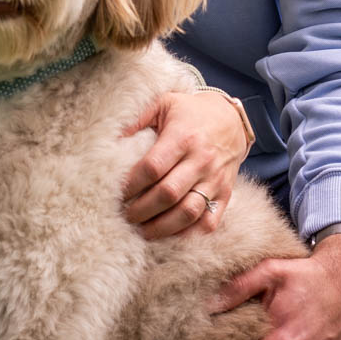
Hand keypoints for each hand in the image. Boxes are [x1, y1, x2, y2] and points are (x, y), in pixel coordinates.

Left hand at [120, 89, 248, 238]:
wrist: (232, 120)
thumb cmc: (190, 113)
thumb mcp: (164, 103)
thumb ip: (137, 118)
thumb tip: (108, 139)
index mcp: (183, 137)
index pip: (153, 167)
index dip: (131, 184)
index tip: (116, 193)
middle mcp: (202, 160)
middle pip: (168, 194)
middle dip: (142, 210)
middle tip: (124, 216)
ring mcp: (215, 180)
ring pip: (188, 213)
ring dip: (162, 227)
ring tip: (142, 231)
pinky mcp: (225, 195)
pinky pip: (209, 223)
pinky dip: (188, 235)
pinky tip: (169, 235)